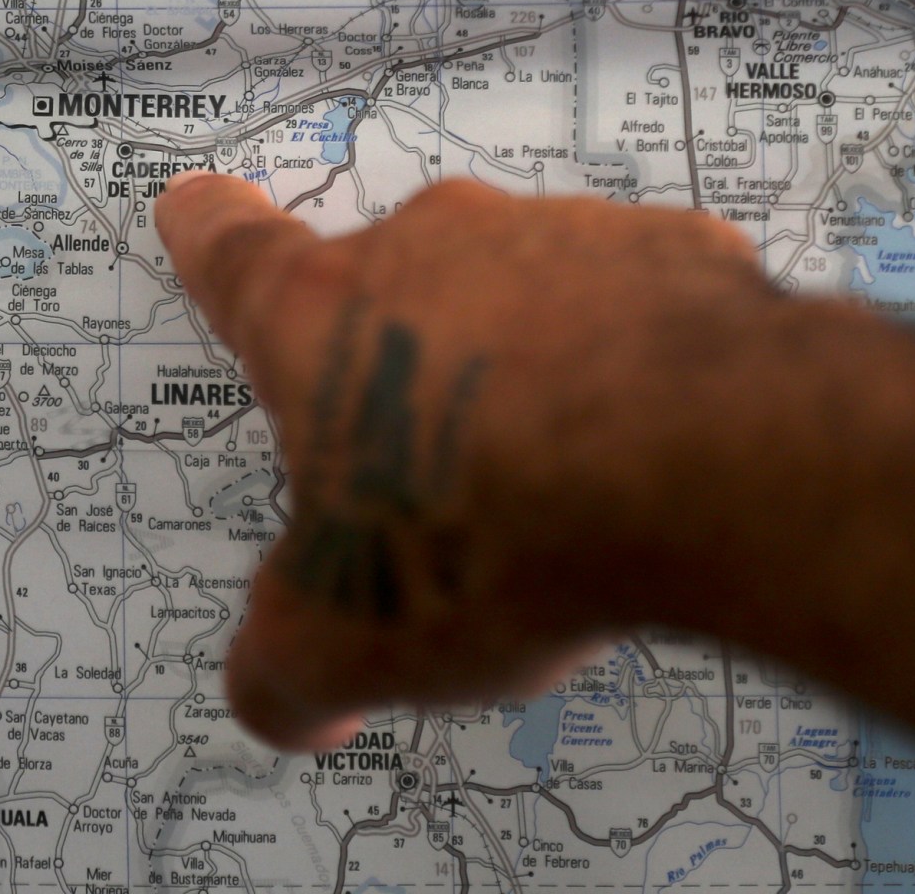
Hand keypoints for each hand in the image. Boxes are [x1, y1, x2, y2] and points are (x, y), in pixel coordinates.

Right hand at [152, 174, 771, 752]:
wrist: (717, 468)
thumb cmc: (499, 532)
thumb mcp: (346, 644)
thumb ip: (285, 673)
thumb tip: (281, 703)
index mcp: (319, 317)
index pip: (231, 254)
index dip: (207, 237)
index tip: (197, 211)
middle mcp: (429, 246)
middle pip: (388, 288)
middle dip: (399, 364)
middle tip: (431, 474)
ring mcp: (559, 236)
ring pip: (521, 293)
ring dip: (523, 364)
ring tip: (560, 481)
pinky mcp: (678, 254)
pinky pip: (641, 305)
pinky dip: (639, 364)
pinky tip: (658, 449)